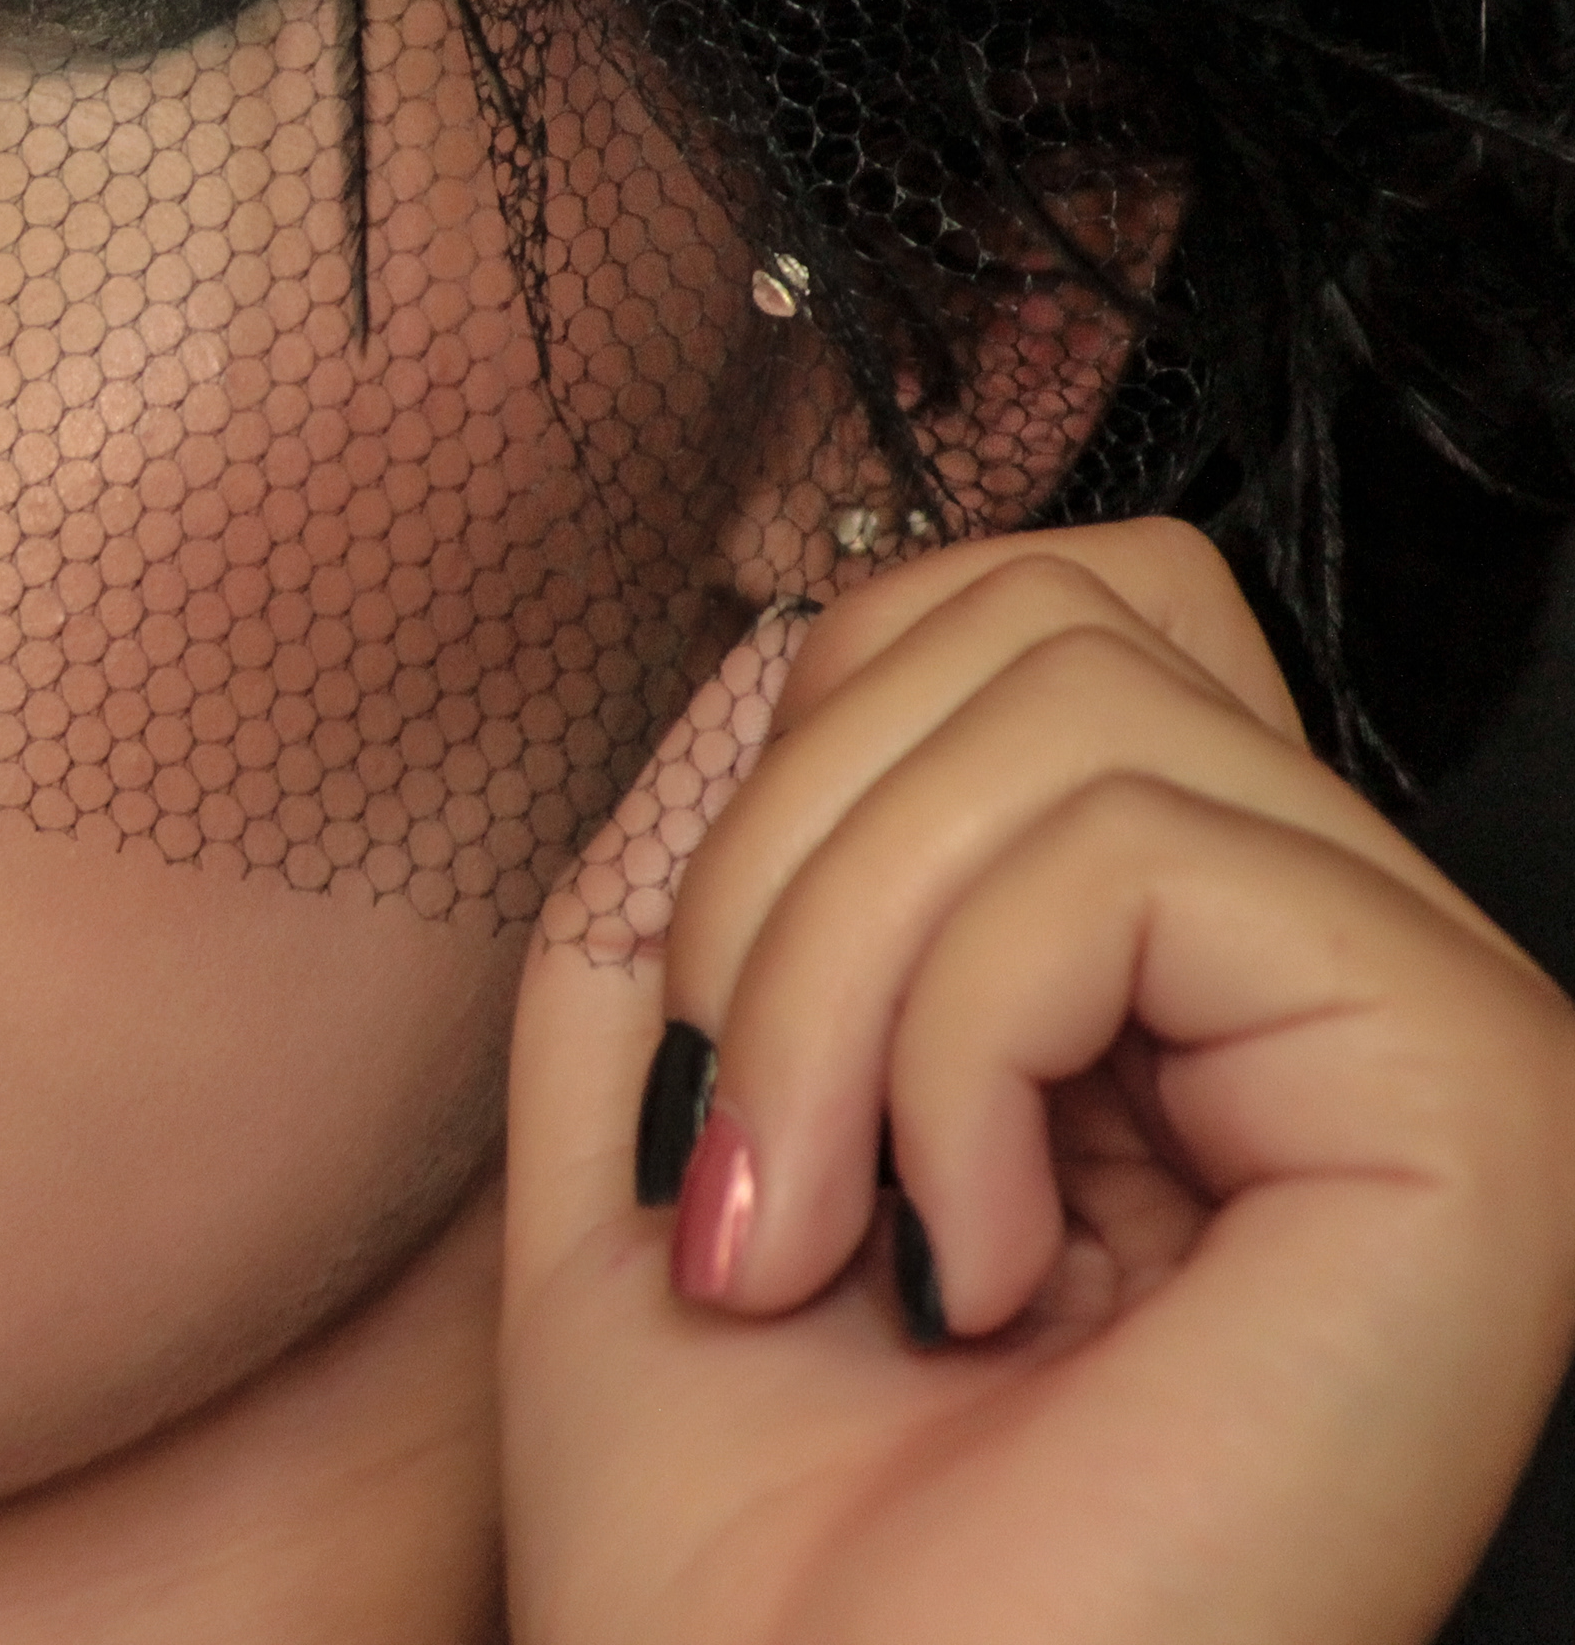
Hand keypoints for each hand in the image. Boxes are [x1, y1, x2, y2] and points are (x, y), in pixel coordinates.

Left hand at [503, 522, 1574, 1644]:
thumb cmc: (732, 1527)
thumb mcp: (651, 1095)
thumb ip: (701, 847)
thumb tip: (768, 618)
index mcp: (1170, 969)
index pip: (1031, 606)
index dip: (812, 741)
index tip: (714, 1023)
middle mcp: (1332, 974)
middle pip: (1045, 611)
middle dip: (784, 853)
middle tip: (748, 1146)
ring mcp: (1428, 1029)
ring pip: (1071, 708)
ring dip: (836, 973)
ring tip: (832, 1230)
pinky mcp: (1482, 1100)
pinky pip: (1133, 857)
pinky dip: (955, 1045)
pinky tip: (978, 1269)